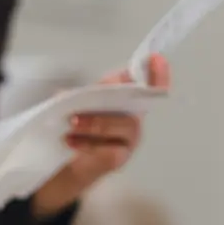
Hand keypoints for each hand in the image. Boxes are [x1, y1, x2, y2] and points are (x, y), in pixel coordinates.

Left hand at [32, 54, 171, 217]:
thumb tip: (65, 95)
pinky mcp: (120, 158)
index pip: (148, 86)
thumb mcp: (78, 108)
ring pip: (123, 126)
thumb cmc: (79, 131)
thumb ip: (80, 97)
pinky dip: (88, 143)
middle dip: (110, 101)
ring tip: (71, 124)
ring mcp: (130, 140)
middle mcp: (133, 119)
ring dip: (95, 124)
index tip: (157, 59)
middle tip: (78, 110)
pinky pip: (110, 149)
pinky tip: (70, 142)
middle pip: (132, 106)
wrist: (68, 165)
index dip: (157, 74)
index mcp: (125, 102)